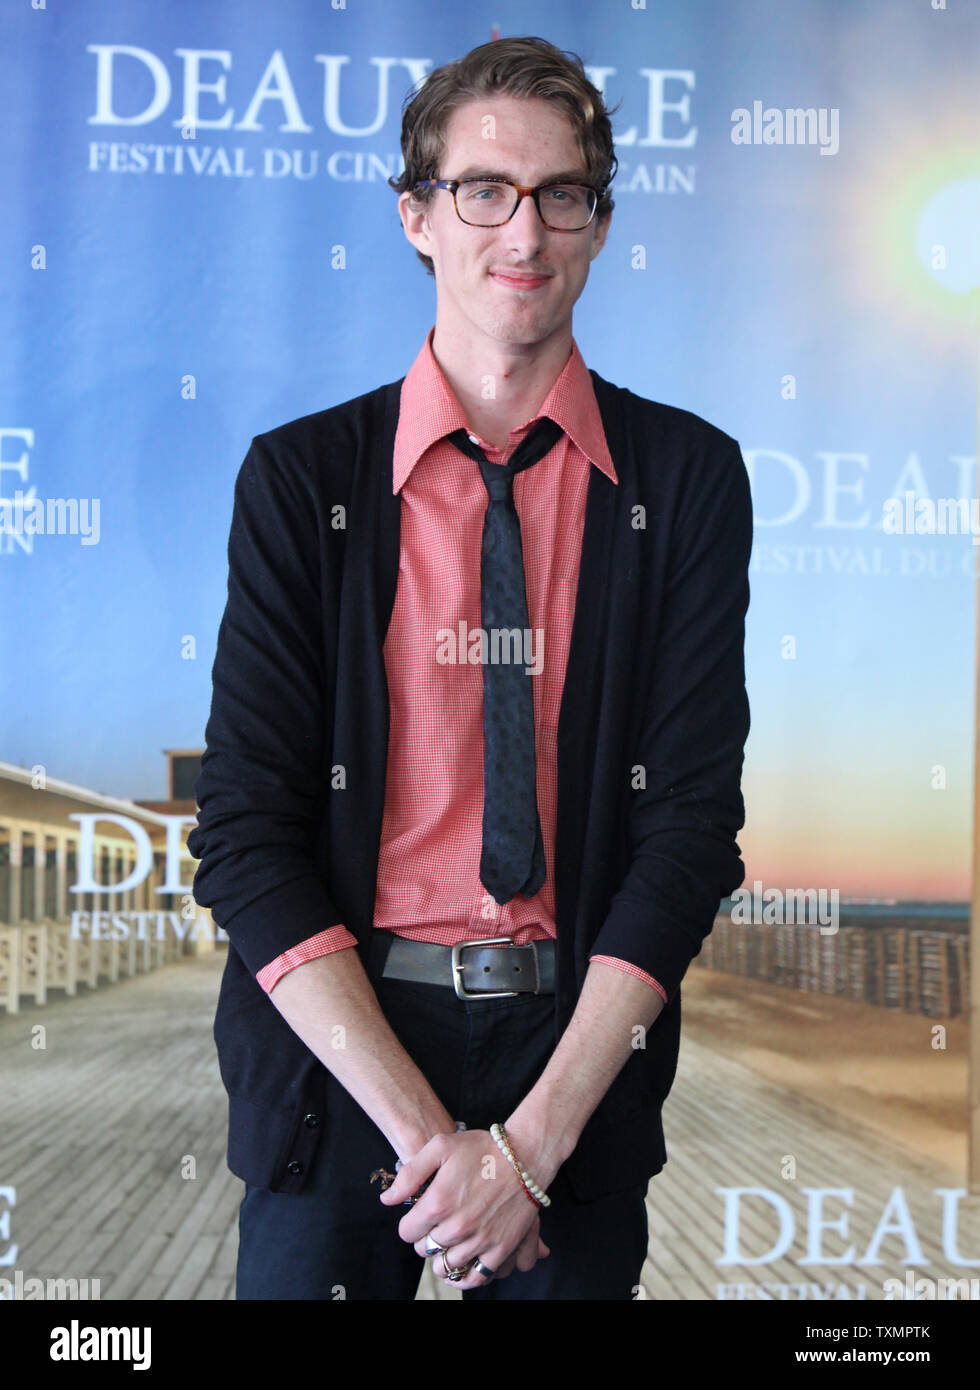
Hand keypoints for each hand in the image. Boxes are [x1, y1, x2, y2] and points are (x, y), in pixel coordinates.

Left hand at [378, 1129, 549, 1290]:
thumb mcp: (440, 1147)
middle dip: (426, 1239)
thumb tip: (387, 1200)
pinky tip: (461, 1267)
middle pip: (425, 1250)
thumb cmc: (481, 1148)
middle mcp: (457, 1226)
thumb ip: (410, 1174)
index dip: (410, 1223)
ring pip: (446, 1267)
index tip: (420, 1215)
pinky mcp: (500, 1248)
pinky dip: (464, 1277)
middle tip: (436, 1225)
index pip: (407, 1232)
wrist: (524, 1156)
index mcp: (438, 1202)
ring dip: (442, 1257)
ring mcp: (479, 1240)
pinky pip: (475, 1277)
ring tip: (448, 1243)